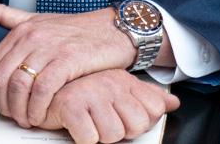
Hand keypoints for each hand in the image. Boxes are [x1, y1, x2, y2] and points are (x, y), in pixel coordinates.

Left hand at [0, 0, 135, 128]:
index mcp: (21, 29)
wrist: (113, 30)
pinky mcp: (68, 60)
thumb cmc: (76, 29)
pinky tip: (42, 115)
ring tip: (29, 119)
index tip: (2, 104)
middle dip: (5, 104)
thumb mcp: (37, 18)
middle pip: (2, 78)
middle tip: (14, 116)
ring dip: (21, 110)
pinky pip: (43, 89)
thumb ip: (4, 15)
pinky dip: (39, 107)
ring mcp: (49, 48)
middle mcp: (32, 37)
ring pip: (20, 85)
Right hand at [40, 70, 180, 143]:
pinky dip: (82, 138)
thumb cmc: (84, 89)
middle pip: (135, 127)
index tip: (121, 118)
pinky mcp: (71, 106)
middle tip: (101, 121)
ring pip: (112, 135)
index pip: (151, 113)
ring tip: (88, 122)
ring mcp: (91, 93)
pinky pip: (90, 138)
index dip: (137, 124)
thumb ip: (149, 97)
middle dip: (118, 132)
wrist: (46, 82)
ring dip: (99, 135)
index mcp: (125, 81)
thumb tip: (173, 103)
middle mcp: (111, 84)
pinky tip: (75, 126)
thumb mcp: (122, 90)